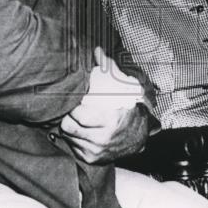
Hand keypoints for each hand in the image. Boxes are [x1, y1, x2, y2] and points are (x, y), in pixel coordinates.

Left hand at [59, 47, 149, 163]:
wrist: (138, 136)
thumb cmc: (128, 108)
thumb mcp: (122, 88)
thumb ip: (109, 68)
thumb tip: (97, 49)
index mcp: (110, 120)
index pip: (78, 114)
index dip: (73, 105)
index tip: (74, 99)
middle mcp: (102, 139)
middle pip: (69, 126)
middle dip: (68, 116)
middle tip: (70, 108)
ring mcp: (97, 151)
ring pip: (69, 137)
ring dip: (69, 126)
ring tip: (72, 117)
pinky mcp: (92, 159)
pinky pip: (73, 146)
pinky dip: (73, 138)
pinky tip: (77, 130)